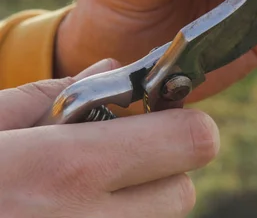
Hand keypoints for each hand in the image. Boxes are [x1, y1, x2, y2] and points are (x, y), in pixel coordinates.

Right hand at [0, 59, 218, 216]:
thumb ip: (50, 95)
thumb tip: (110, 67)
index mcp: (71, 168)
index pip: (193, 140)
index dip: (184, 123)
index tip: (156, 115)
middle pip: (182, 192)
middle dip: (161, 168)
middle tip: (113, 156)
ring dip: (137, 202)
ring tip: (81, 189)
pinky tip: (67, 211)